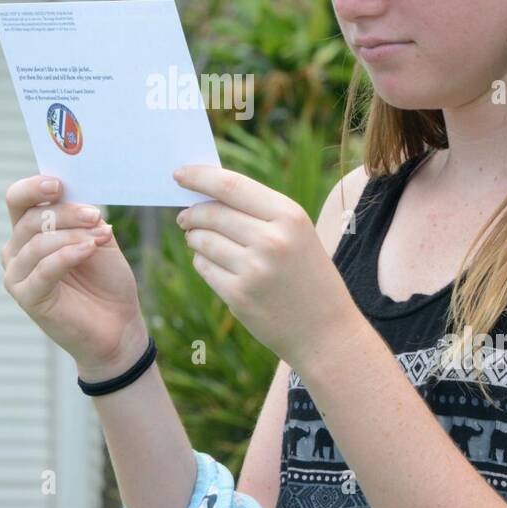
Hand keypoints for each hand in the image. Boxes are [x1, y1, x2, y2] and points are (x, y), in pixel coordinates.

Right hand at [1, 175, 147, 378]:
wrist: (119, 325)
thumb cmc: (106, 281)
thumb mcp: (99, 238)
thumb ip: (85, 218)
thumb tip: (79, 198)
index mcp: (29, 231)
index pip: (18, 199)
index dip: (33, 187)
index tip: (58, 184)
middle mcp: (16, 250)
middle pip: (30, 218)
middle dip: (65, 213)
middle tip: (95, 214)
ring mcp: (18, 275)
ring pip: (37, 242)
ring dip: (72, 235)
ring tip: (100, 238)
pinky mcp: (27, 298)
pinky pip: (43, 269)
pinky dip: (67, 255)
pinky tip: (89, 249)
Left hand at [172, 165, 358, 367]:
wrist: (327, 332)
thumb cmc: (308, 275)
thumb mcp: (298, 233)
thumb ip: (258, 212)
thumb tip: (205, 194)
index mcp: (290, 216)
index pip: (232, 186)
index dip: (200, 177)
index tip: (179, 174)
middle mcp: (272, 240)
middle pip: (212, 213)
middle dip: (192, 212)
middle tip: (185, 216)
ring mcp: (254, 270)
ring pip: (202, 240)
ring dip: (194, 238)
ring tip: (200, 240)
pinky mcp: (239, 296)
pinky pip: (203, 267)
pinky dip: (202, 262)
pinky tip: (215, 265)